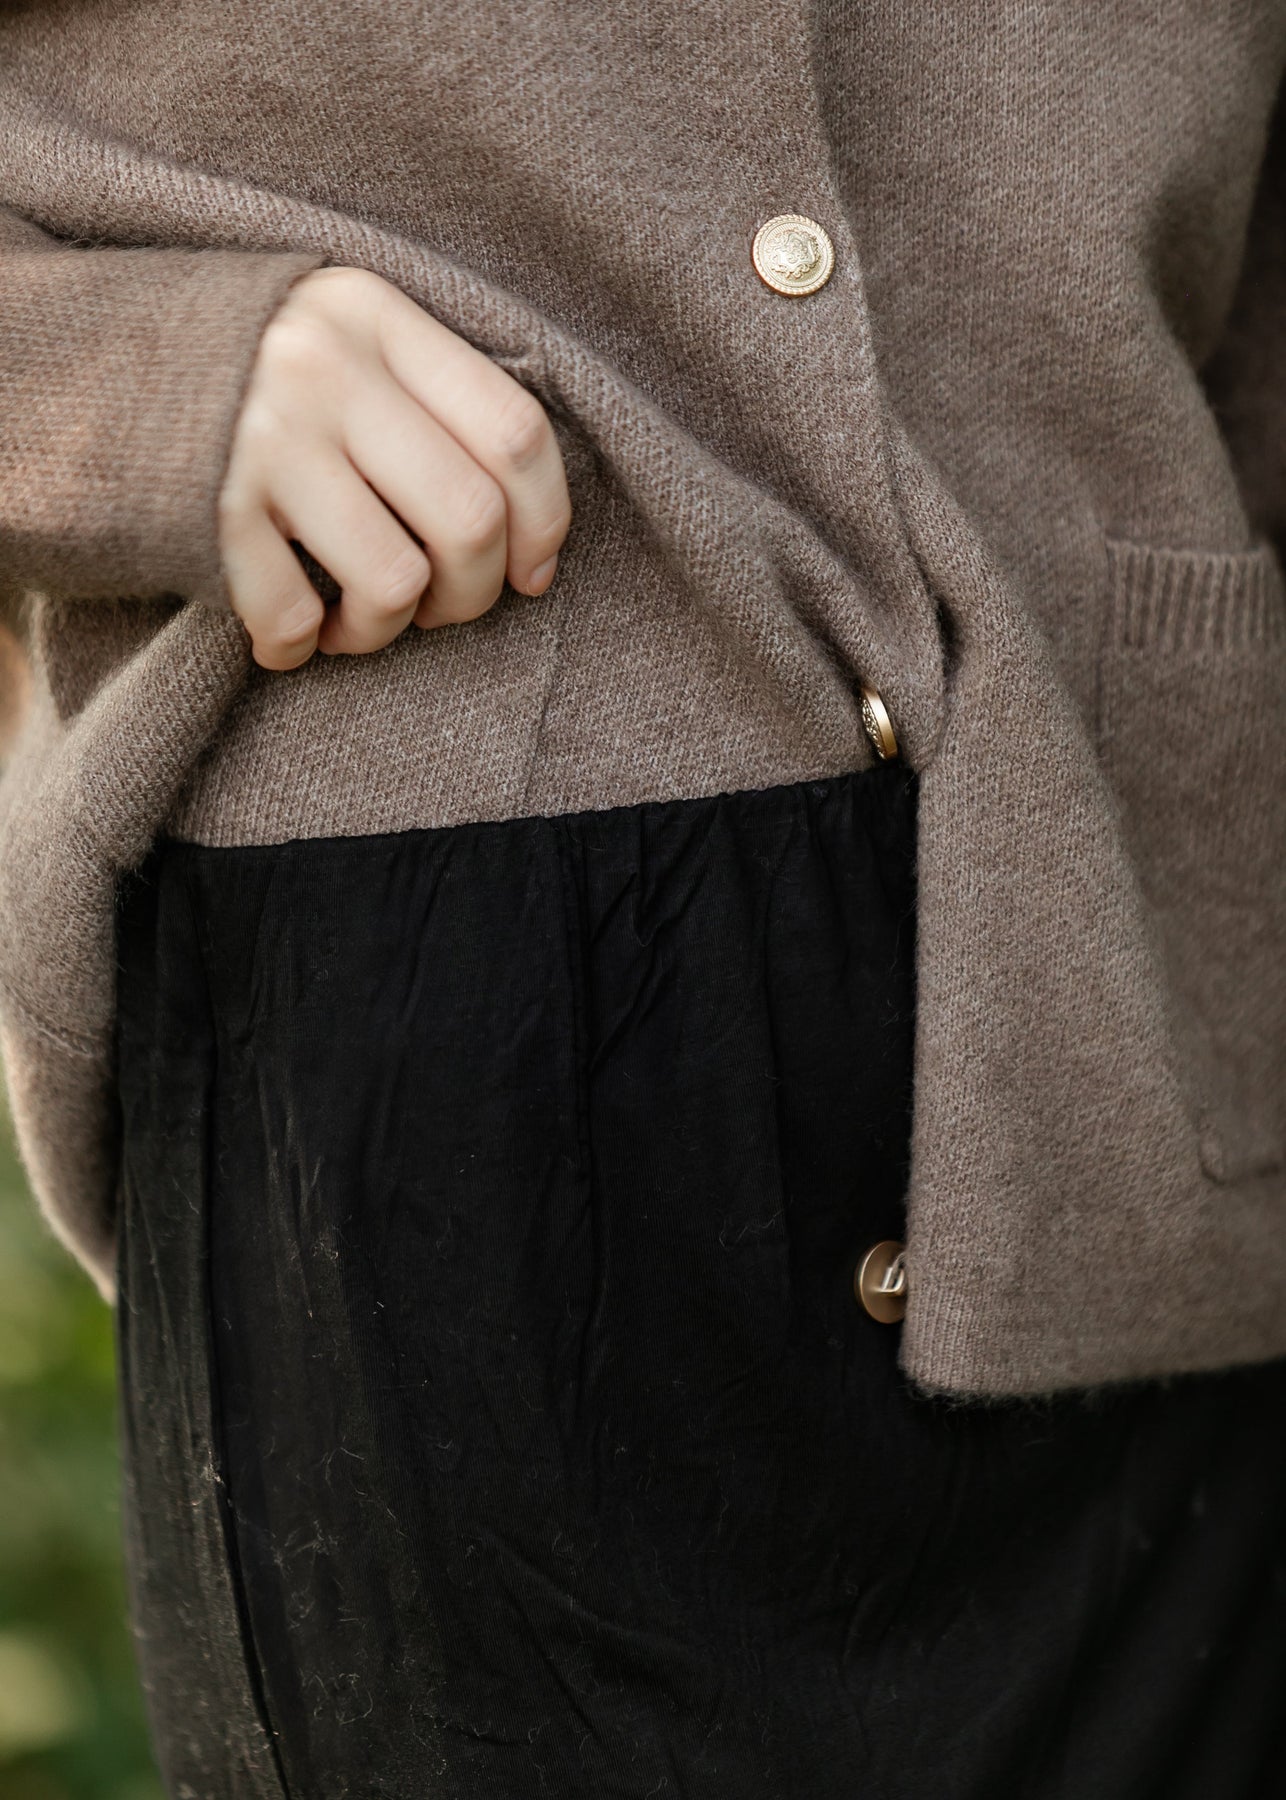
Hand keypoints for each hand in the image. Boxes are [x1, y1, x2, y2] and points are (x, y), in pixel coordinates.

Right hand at [216, 264, 570, 669]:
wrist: (75, 363)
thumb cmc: (248, 376)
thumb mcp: (344, 343)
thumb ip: (435, 403)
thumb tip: (534, 545)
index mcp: (375, 316)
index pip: (516, 431)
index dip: (545, 522)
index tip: (532, 571)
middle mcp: (324, 367)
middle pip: (469, 519)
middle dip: (473, 595)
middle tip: (441, 607)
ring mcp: (261, 437)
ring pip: (394, 581)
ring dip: (387, 632)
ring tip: (359, 623)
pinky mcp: (205, 507)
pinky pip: (294, 616)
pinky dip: (303, 648)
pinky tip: (293, 634)